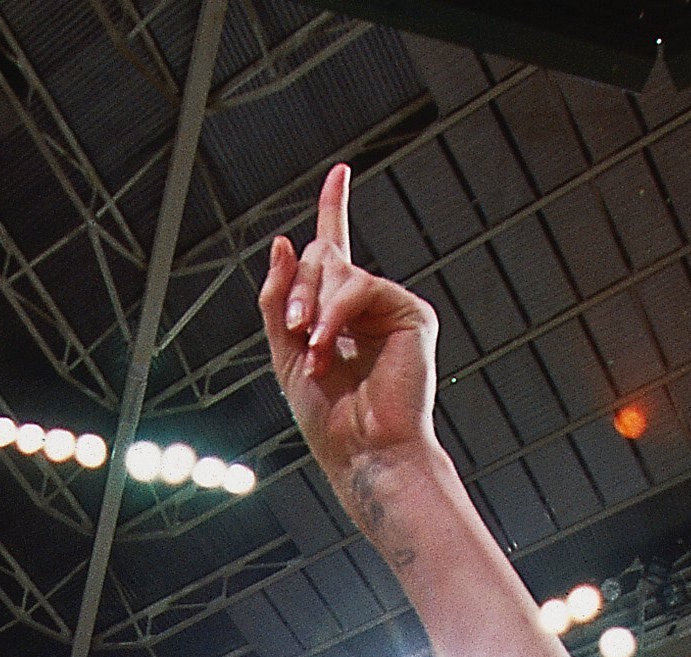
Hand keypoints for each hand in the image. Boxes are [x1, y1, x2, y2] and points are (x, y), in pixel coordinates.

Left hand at [261, 164, 441, 510]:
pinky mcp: (412, 314)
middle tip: (295, 329)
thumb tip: (281, 240)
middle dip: (297, 288)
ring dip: (313, 306)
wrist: (363, 451)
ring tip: (313, 351)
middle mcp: (369, 306)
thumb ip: (278, 300)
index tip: (340, 172)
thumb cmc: (328, 417)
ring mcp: (392, 307)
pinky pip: (359, 286)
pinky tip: (326, 347)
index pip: (334, 252)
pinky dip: (334, 314)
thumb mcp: (284, 353)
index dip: (334, 209)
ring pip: (337, 269)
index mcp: (341, 314)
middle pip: (322, 258)